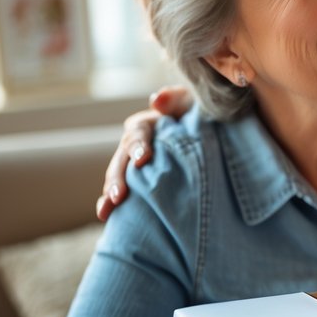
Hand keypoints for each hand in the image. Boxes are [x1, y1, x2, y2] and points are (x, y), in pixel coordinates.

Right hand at [95, 86, 193, 220]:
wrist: (210, 135)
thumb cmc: (200, 115)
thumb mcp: (193, 102)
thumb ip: (177, 99)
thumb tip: (157, 99)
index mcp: (147, 124)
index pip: (138, 133)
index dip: (138, 146)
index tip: (143, 160)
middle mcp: (134, 144)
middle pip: (121, 159)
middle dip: (118, 177)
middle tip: (119, 196)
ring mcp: (133, 164)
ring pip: (116, 177)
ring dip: (110, 193)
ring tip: (106, 210)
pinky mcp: (137, 181)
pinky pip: (121, 191)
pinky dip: (111, 203)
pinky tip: (106, 217)